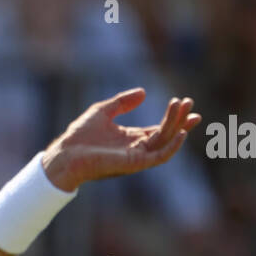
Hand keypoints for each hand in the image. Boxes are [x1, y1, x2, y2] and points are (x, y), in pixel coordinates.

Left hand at [41, 90, 200, 191]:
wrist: (65, 154)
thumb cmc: (79, 136)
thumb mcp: (103, 111)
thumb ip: (123, 102)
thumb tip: (143, 92)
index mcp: (130, 139)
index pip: (159, 129)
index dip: (174, 117)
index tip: (187, 104)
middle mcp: (136, 149)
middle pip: (165, 134)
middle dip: (179, 118)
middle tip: (189, 102)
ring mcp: (137, 157)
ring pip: (164, 141)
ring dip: (176, 125)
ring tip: (183, 107)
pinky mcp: (134, 163)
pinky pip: (159, 157)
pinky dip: (172, 146)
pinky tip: (180, 132)